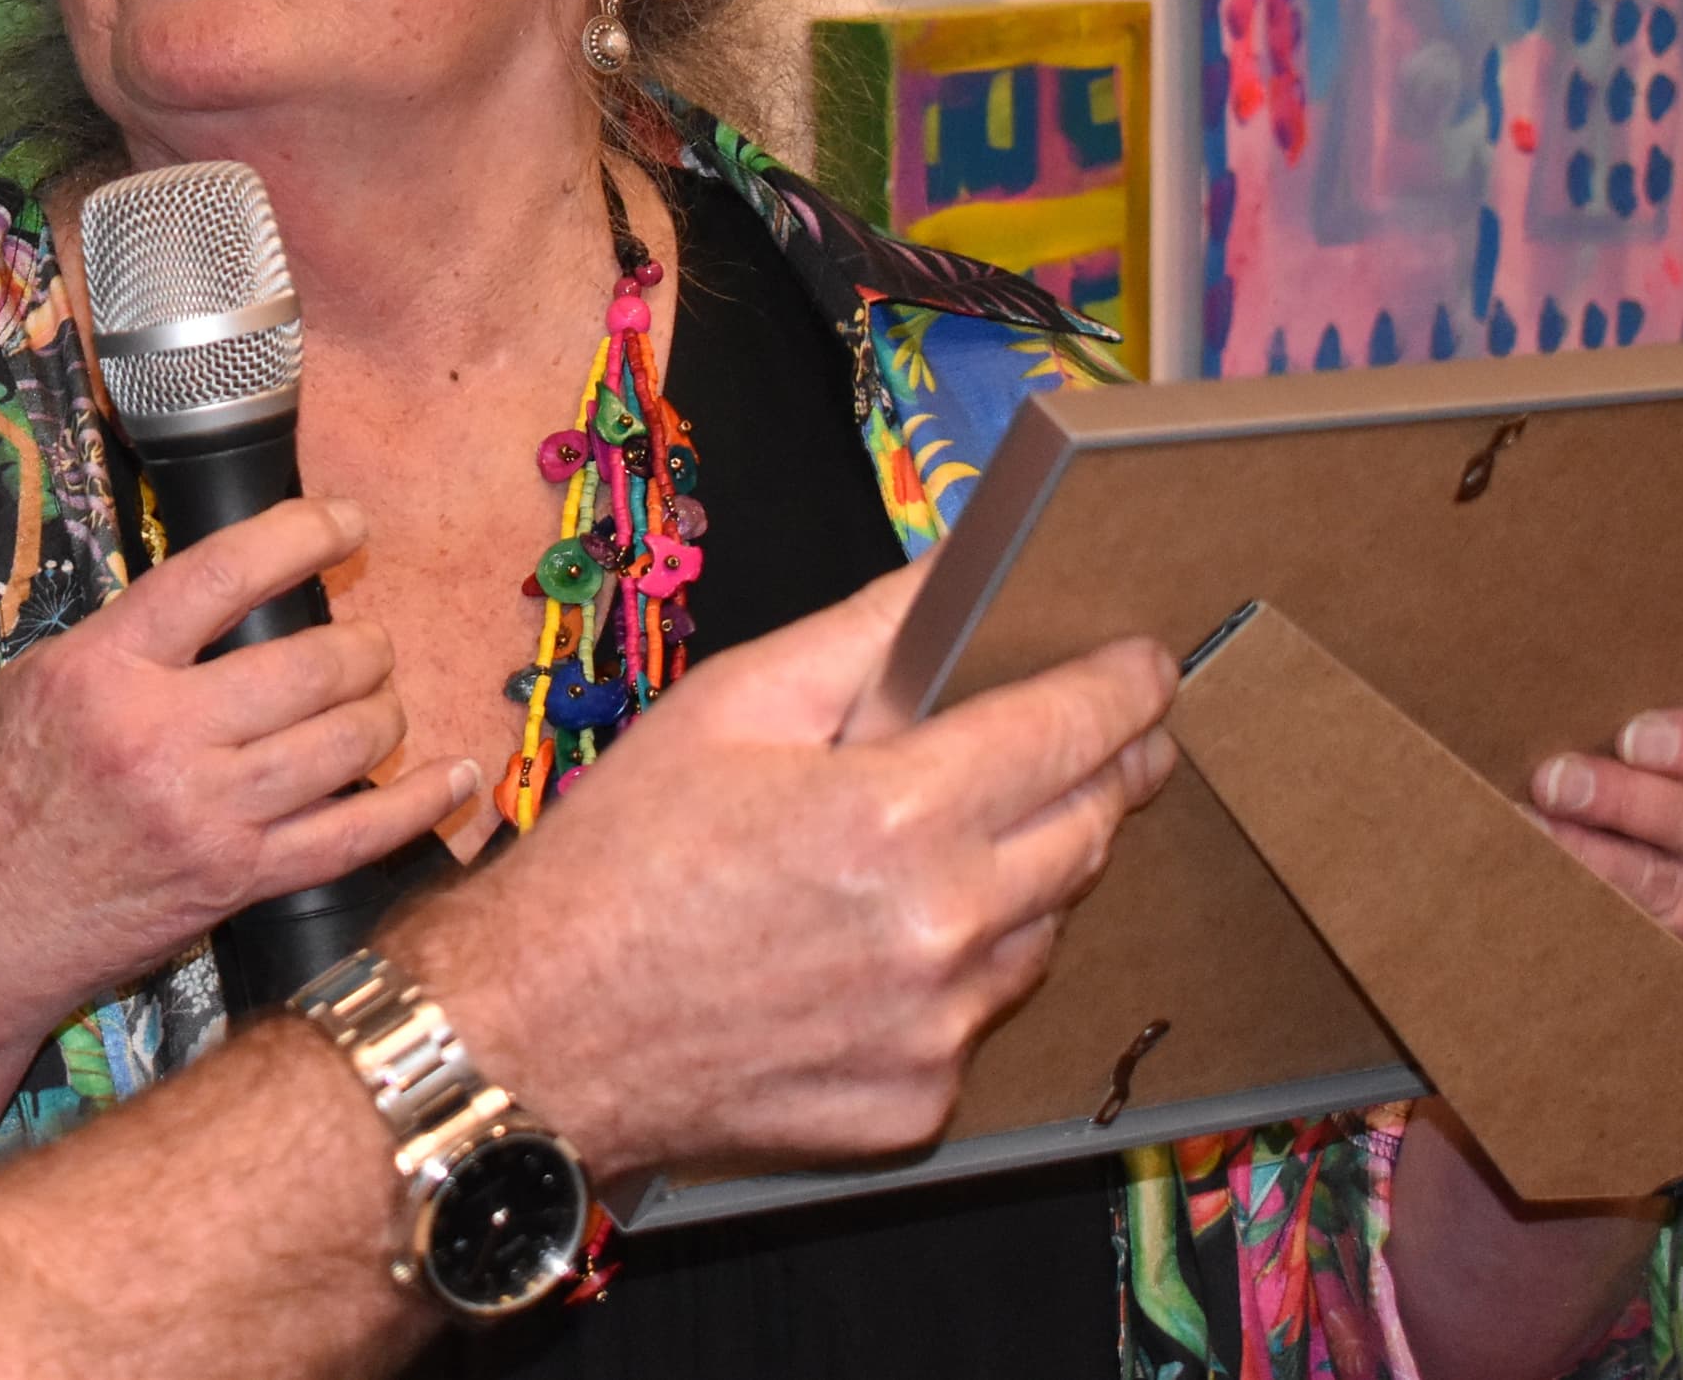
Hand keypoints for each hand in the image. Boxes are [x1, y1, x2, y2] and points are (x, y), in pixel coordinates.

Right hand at [0, 497, 473, 1051]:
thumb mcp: (40, 683)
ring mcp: (206, 814)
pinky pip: (356, 835)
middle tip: (366, 643)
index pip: (226, 573)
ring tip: (382, 701)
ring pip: (346, 741)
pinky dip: (419, 805)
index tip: (346, 522)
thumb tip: (230, 595)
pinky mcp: (237, 880)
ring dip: (385, 711)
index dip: (304, 533)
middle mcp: (160, 736)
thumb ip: (132, 638)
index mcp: (105, 669)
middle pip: (311, 662)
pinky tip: (455, 779)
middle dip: (363, 643)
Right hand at [401, 560, 1179, 1176]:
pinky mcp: (915, 1103)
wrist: (535, 1031)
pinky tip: (879, 945)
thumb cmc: (615, 861)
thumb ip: (862, 637)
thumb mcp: (726, 706)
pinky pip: (975, 1017)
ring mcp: (936, 1032)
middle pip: (1088, 830)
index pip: (1070, 733)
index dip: (1124, 687)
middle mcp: (941, 932)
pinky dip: (955, 971)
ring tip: (963, 840)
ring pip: (1042, 929)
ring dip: (1029, 873)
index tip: (1147, 665)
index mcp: (895, 817)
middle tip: (1115, 738)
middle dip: (1111, 771)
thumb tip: (955, 578)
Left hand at [1530, 705, 1682, 994]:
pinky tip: (1545, 888)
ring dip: (1597, 860)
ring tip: (1532, 831)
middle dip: (1624, 800)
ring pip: (1676, 890)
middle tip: (1553, 781)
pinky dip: (1594, 913)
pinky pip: (1655, 946)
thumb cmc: (1679, 804)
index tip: (1633, 737)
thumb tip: (1546, 703)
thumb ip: (1641, 737)